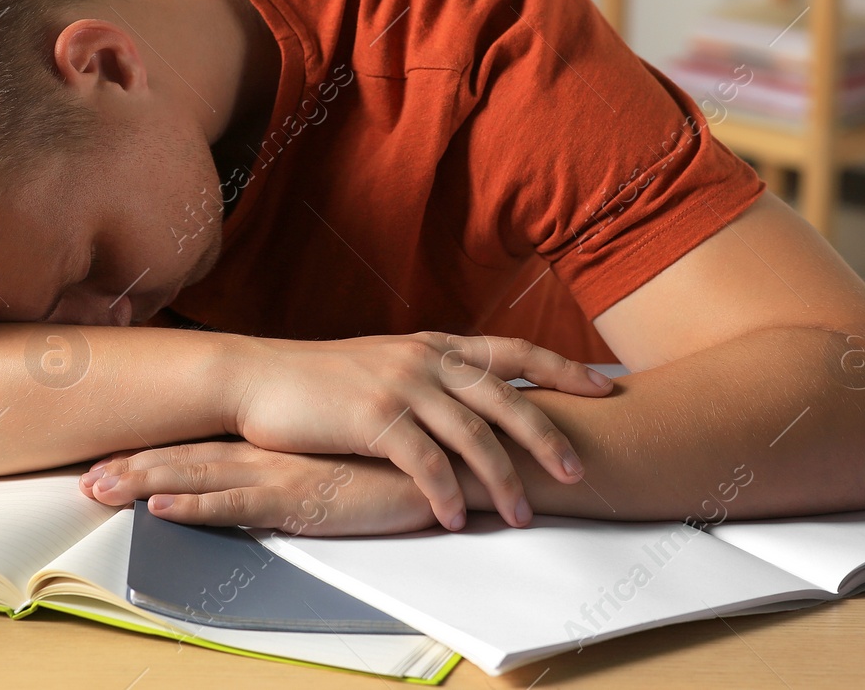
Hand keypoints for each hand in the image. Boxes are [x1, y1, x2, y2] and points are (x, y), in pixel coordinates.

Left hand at [79, 440, 442, 535]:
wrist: (457, 460)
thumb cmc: (410, 464)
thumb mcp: (352, 464)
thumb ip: (321, 465)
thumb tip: (297, 472)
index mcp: (284, 444)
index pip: (209, 445)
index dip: (159, 452)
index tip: (112, 457)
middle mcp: (276, 452)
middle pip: (191, 456)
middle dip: (134, 467)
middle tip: (82, 477)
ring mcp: (286, 472)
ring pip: (201, 475)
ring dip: (145, 481)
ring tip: (97, 488)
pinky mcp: (304, 498)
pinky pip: (238, 504)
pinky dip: (196, 504)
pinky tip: (160, 506)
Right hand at [225, 332, 612, 530]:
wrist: (258, 378)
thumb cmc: (321, 382)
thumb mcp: (386, 364)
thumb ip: (430, 376)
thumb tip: (473, 399)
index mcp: (435, 344)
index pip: (513, 350)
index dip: (563, 368)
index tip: (606, 387)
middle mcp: (426, 358)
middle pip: (506, 398)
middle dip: (548, 437)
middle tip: (579, 472)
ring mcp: (401, 385)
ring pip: (473, 437)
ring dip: (502, 482)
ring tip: (521, 517)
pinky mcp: (373, 417)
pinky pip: (425, 462)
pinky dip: (445, 494)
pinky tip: (455, 519)